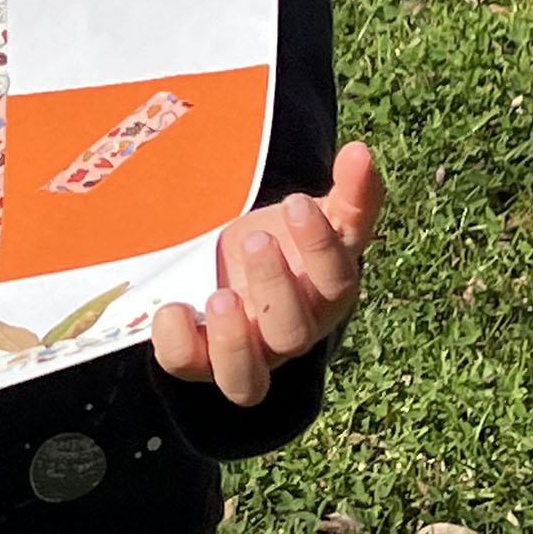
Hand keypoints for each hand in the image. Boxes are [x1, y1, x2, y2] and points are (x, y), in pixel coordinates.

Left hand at [152, 141, 383, 406]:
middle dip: (276, 287)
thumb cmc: (281, 241)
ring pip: (247, 381)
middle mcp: (288, 335)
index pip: (337, 282)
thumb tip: (361, 152)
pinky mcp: (198, 359)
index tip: (298, 202)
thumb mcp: (311, 218)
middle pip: (293, 333)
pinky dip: (177, 343)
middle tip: (255, 239)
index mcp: (324, 297)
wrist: (230, 263)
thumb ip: (346, 194)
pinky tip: (171, 306)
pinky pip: (186, 367)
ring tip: (219, 296)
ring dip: (234, 341)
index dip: (321, 247)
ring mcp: (243, 354)